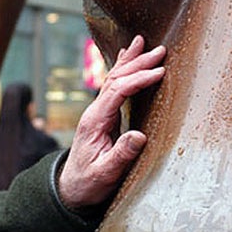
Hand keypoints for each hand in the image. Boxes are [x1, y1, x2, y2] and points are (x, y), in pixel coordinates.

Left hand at [57, 35, 165, 209]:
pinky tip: (126, 56)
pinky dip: (122, 69)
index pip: (117, 91)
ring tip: (142, 42)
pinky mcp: (103, 115)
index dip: (139, 79)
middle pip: (115, 78)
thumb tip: (139, 136)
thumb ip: (121, 155)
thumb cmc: (89, 182)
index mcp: (95, 122)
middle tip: (160, 50)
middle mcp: (94, 112)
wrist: (72, 189)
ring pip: (113, 78)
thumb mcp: (105, 173)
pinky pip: (113, 86)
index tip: (160, 73)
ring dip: (130, 60)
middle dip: (137, 62)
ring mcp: (97, 112)